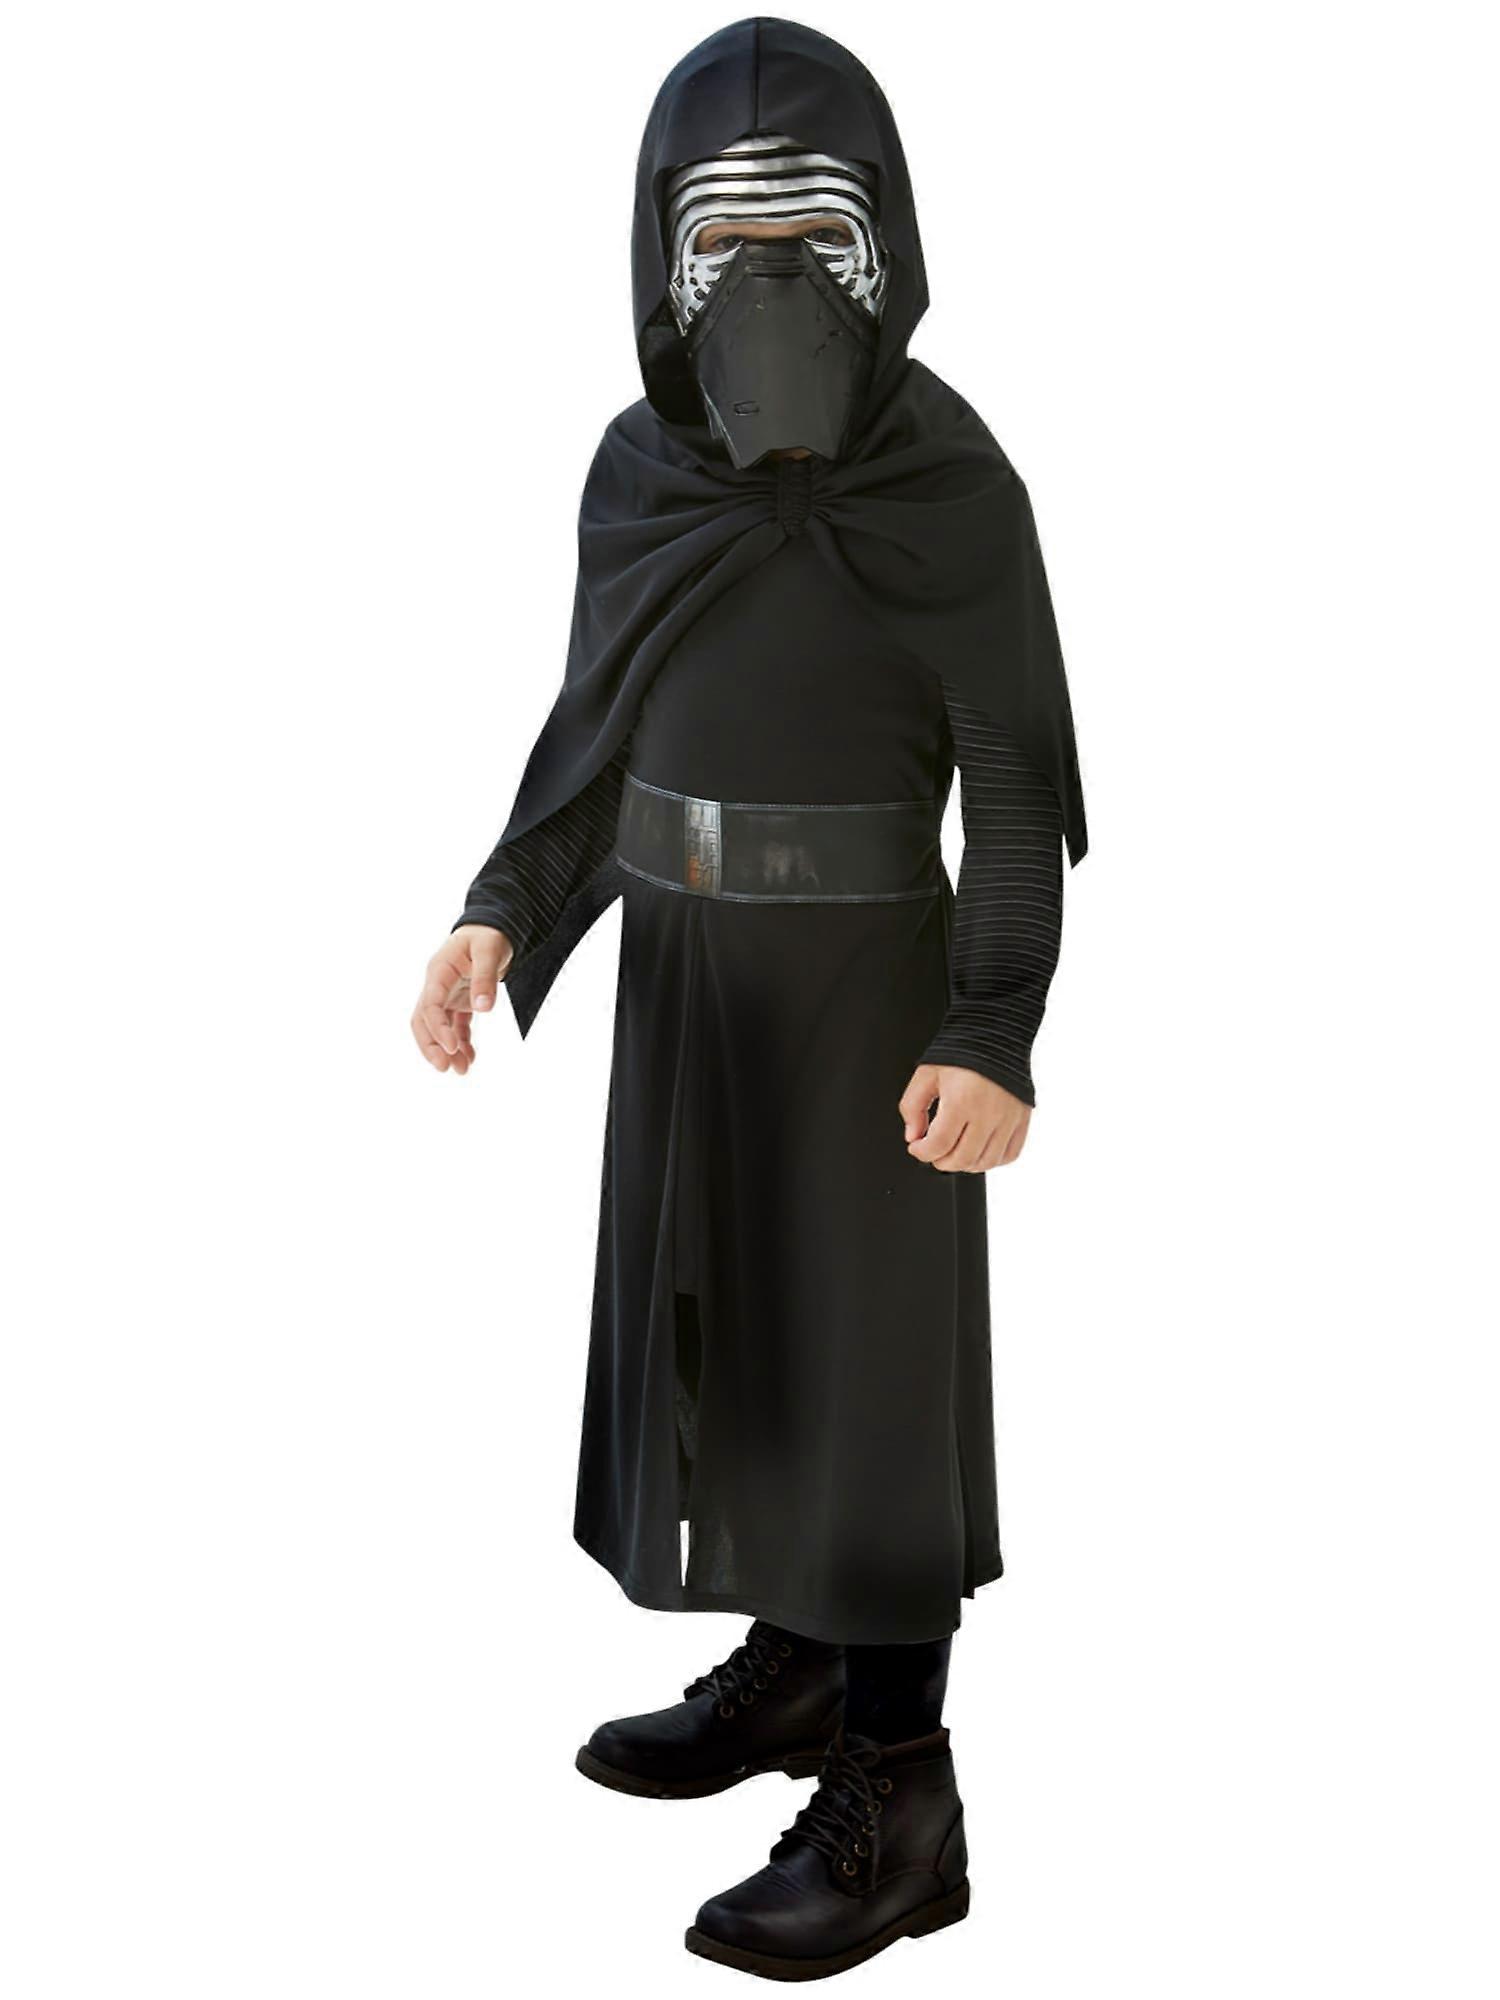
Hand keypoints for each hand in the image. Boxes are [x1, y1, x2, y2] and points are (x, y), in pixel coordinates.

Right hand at [410, 924, 512, 1074]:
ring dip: (447, 1049)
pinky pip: (456, 1025)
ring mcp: (447, 994)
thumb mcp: (489, 952)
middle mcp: (438, 985)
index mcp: (439, 971)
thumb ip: (485, 979)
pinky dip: (462, 1042)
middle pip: (424, 1020)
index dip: (437, 1028)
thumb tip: (483, 1009)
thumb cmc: (488, 934)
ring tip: (461, 1070)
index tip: (452, 1047)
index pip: (430, 1005)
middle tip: (445, 1068)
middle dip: (431, 1046)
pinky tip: (470, 1057)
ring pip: (438, 1026)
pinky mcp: (459, 1000)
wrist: (493, 926)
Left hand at [898, 1064, 1030, 1171]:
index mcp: (961, 1101)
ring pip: (986, 1162)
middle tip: (934, 1152)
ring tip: (955, 1151)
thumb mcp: (926, 1074)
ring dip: (965, 1164)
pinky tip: (979, 1149)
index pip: (939, 1145)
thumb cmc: (962, 1051)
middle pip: (962, 1159)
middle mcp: (988, 1113)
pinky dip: (992, 1159)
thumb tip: (913, 1136)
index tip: (917, 1147)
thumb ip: (912, 1106)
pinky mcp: (1022, 1119)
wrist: (996, 1034)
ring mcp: (1008, 1119)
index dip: (922, 1153)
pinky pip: (1009, 1154)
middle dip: (941, 1161)